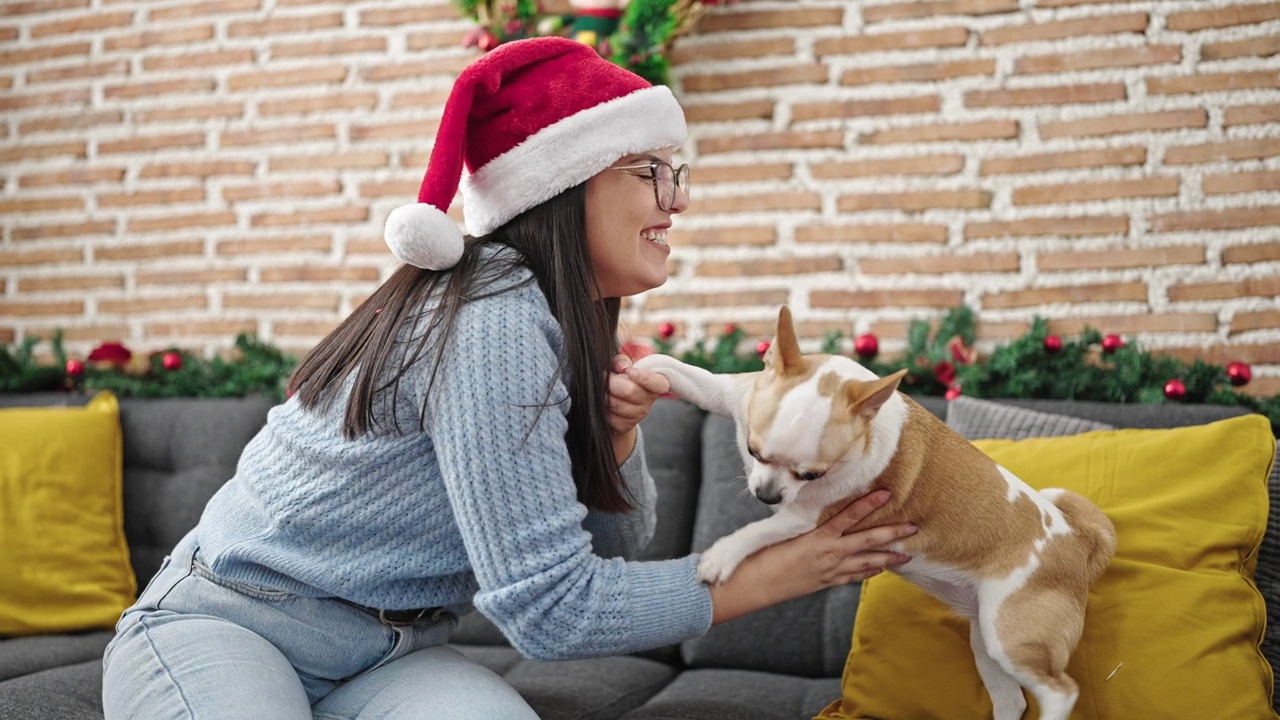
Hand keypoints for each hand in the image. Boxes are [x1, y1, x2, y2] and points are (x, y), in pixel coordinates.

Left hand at [607, 353, 670, 461]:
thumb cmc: (622, 379)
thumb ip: (623, 361)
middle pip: (630, 391)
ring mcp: (638, 415)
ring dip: (604, 395)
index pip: (659, 384)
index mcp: (655, 384)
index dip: (644, 378)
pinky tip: (603, 403)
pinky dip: (601, 408)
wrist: (616, 404)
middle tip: (605, 377)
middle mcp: (649, 400)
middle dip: (612, 382)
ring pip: (615, 404)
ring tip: (603, 390)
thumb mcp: (623, 365)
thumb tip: (623, 368)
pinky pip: (608, 416)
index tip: (630, 372)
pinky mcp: (624, 426)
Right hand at [707, 490, 916, 624]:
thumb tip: (817, 506)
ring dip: (888, 558)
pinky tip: (879, 569)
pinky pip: (854, 576)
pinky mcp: (826, 583)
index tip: (886, 493)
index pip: (849, 516)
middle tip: (914, 527)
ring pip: (867, 563)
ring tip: (908, 554)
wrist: (754, 585)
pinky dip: (869, 572)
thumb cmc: (763, 555)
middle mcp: (830, 555)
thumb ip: (803, 520)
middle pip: (868, 541)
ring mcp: (831, 571)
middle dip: (893, 534)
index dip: (868, 504)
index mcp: (818, 538)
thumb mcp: (783, 531)